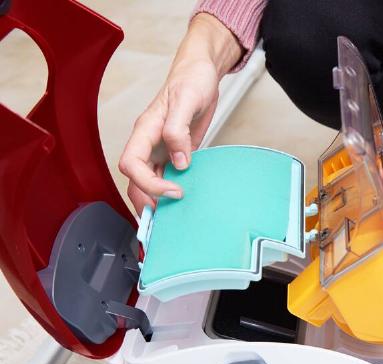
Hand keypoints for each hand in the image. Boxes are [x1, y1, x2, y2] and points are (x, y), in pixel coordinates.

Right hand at [118, 14, 242, 212]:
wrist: (201, 74)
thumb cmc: (191, 81)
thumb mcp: (187, 100)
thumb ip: (179, 130)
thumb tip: (180, 161)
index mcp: (145, 130)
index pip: (132, 164)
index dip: (149, 184)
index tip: (174, 192)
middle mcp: (148, 143)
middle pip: (135, 180)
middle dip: (146, 202)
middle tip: (165, 222)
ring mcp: (159, 150)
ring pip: (147, 182)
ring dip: (155, 202)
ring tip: (169, 220)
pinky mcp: (173, 154)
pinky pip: (164, 177)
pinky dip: (168, 193)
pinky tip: (179, 204)